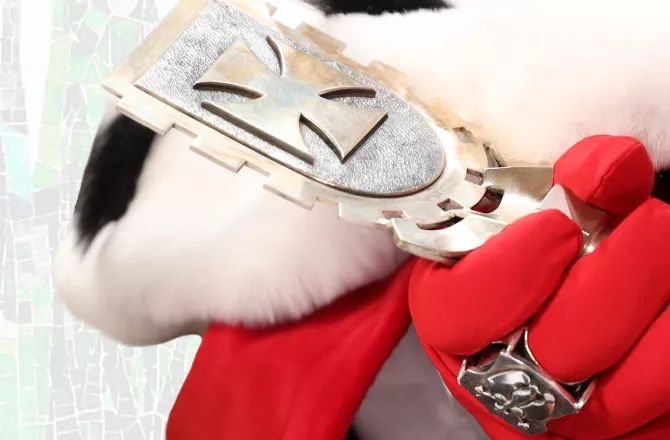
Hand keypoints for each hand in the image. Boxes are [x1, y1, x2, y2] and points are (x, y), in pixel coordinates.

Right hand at [409, 136, 669, 438]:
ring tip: (663, 242)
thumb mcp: (546, 216)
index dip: (506, 272)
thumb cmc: (551, 260)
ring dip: (655, 303)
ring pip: (616, 390)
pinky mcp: (623, 437)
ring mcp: (565, 417)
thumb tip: (612, 161)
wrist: (589, 312)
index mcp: (459, 320)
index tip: (557, 223)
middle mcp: (504, 378)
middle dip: (613, 278)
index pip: (458, 313)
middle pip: (552, 350)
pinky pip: (659, 406)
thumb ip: (575, 186)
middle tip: (650, 220)